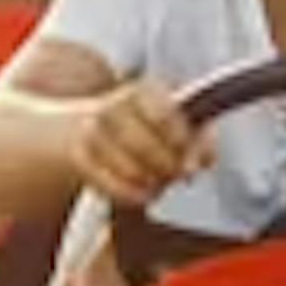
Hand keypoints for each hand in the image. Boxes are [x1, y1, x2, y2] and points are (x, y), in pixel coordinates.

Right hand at [70, 83, 208, 206]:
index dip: (181, 141)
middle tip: (178, 174)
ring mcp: (91, 132)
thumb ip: (199, 137)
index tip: (192, 158)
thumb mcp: (176, 120)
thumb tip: (207, 159)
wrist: (90, 124)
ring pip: (131, 170)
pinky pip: (111, 186)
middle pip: (146, 145)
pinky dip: (133, 195)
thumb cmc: (145, 124)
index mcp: (142, 90)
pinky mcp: (78, 157)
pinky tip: (144, 193)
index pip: (164, 114)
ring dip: (153, 183)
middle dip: (169, 167)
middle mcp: (112, 107)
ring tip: (160, 182)